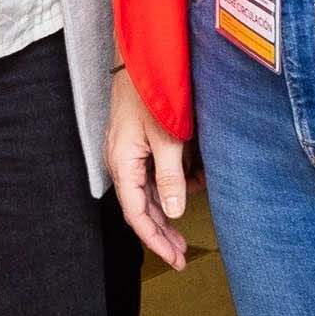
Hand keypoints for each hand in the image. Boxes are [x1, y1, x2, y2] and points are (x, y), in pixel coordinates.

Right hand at [108, 85, 193, 269]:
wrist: (143, 57)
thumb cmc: (150, 92)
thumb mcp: (166, 138)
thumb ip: (170, 177)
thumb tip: (172, 213)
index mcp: (123, 164)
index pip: (137, 214)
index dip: (156, 240)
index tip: (174, 258)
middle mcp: (122, 162)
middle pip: (141, 207)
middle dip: (163, 231)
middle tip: (183, 253)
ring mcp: (129, 153)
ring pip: (148, 191)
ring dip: (170, 204)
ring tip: (193, 211)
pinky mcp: (138, 143)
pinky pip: (153, 172)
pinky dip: (173, 181)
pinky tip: (192, 179)